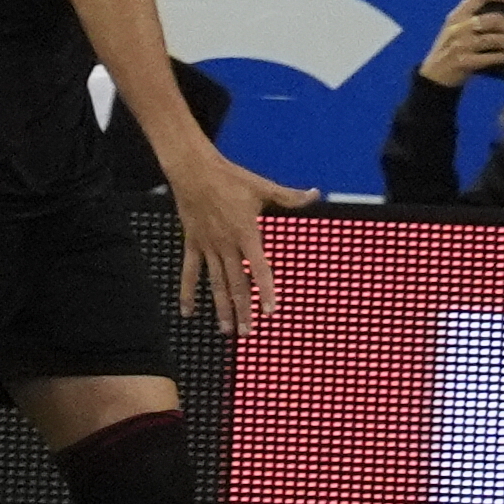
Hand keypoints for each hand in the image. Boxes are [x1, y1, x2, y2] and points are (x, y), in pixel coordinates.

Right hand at [162, 144, 319, 334]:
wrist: (194, 171)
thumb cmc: (231, 178)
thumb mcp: (263, 186)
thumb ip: (289, 197)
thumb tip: (315, 194)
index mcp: (247, 234)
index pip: (259, 268)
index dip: (266, 290)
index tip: (271, 311)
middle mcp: (227, 245)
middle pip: (236, 284)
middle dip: (243, 310)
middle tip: (247, 332)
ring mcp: (208, 247)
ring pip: (216, 284)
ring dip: (221, 308)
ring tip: (226, 330)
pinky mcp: (192, 244)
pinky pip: (190, 272)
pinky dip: (187, 293)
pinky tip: (188, 312)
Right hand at [417, 0, 503, 88]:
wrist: (434, 75)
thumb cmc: (450, 50)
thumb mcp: (456, 28)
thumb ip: (473, 18)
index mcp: (456, 15)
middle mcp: (457, 28)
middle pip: (491, 19)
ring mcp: (460, 45)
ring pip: (492, 39)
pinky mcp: (464, 62)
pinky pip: (490, 58)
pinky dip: (501, 57)